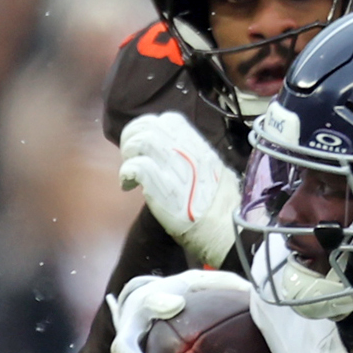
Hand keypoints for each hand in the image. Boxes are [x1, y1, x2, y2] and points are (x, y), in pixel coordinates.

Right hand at [105, 271, 251, 352]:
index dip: (156, 303)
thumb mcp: (204, 284)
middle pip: (122, 347)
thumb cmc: (186, 294)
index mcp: (146, 305)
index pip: (146, 301)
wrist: (156, 304)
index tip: (174, 305)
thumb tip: (254, 292)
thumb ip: (224, 284)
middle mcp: (130, 330)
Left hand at [119, 113, 243, 267]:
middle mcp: (187, 152)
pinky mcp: (161, 185)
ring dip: (128, 153)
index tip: (147, 144)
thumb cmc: (225, 211)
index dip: (152, 127)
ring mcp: (174, 167)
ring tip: (130, 172)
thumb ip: (200, 163)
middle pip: (149, 126)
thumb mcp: (220, 176)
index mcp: (200, 148)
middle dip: (132, 136)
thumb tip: (188, 161)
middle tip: (130, 155)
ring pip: (140, 140)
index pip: (170, 120)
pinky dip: (126, 174)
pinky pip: (135, 166)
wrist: (225, 232)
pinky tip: (129, 186)